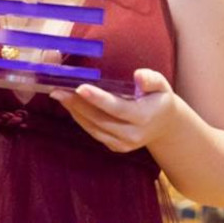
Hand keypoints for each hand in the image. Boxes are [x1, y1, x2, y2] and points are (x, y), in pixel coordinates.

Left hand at [50, 69, 176, 152]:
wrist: (165, 126)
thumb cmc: (159, 98)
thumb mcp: (161, 85)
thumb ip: (150, 79)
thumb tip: (138, 76)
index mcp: (144, 118)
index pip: (117, 108)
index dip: (98, 99)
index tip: (80, 88)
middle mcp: (132, 135)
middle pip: (100, 119)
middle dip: (77, 104)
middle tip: (58, 89)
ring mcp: (123, 144)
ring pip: (93, 127)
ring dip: (74, 111)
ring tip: (58, 94)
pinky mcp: (115, 147)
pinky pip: (93, 132)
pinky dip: (80, 118)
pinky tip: (70, 105)